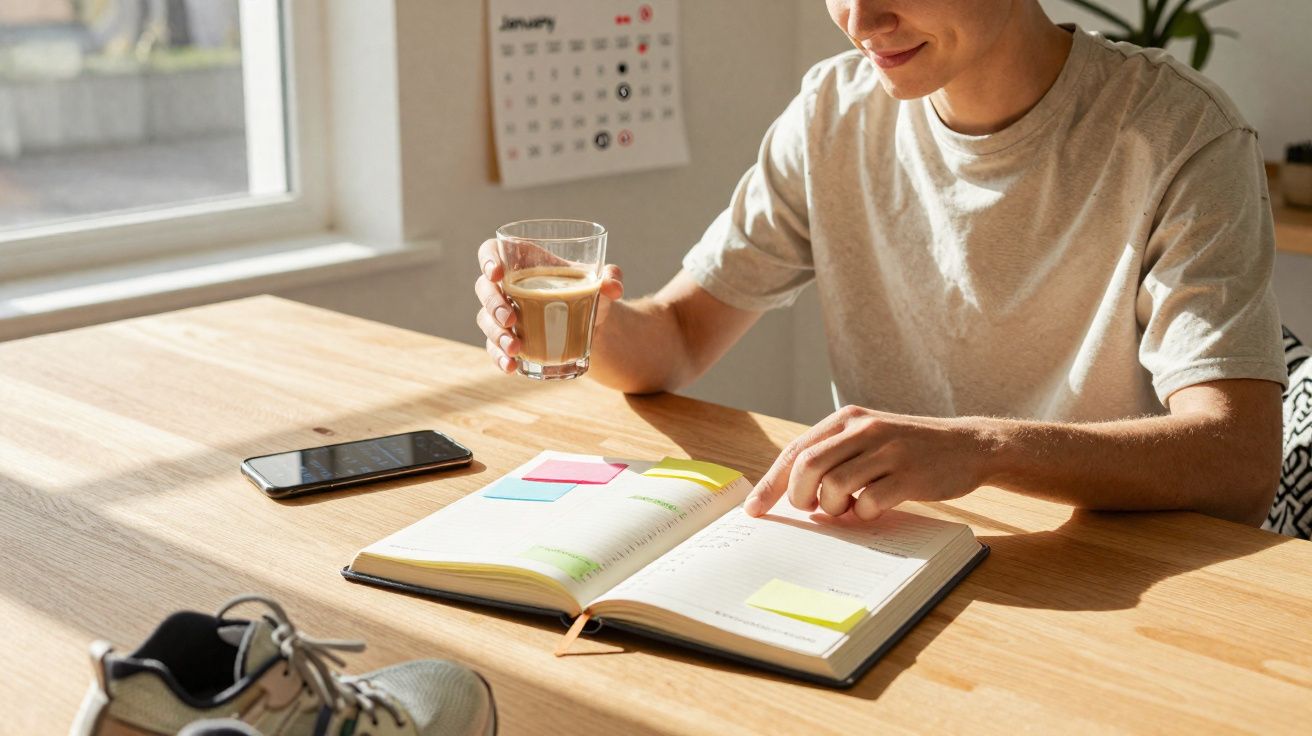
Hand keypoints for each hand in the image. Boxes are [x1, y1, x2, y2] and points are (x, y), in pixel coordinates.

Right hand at [474, 238, 623, 372]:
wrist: (591, 324)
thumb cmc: (588, 292)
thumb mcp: (600, 282)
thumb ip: (610, 277)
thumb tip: (613, 287)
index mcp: (523, 261)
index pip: (491, 251)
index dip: (488, 259)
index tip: (498, 274)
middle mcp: (507, 286)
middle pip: (484, 288)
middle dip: (493, 304)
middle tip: (511, 318)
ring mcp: (503, 314)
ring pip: (486, 320)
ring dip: (496, 335)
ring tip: (516, 348)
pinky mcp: (507, 339)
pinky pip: (493, 347)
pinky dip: (499, 357)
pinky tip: (511, 367)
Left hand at [743, 405, 992, 519]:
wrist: (967, 445)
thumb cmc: (908, 449)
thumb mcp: (867, 438)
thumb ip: (833, 456)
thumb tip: (791, 492)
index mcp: (846, 419)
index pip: (795, 451)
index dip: (770, 484)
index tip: (754, 510)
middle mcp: (863, 429)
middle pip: (808, 467)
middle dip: (801, 497)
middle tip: (813, 509)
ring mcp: (887, 451)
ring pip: (835, 486)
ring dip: (834, 508)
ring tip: (848, 508)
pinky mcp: (910, 475)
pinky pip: (870, 502)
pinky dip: (863, 514)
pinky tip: (872, 510)